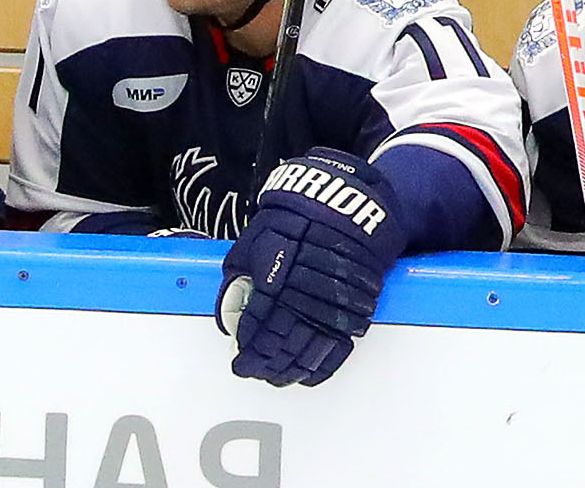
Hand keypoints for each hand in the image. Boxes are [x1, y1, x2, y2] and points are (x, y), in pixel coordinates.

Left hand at [218, 148, 406, 387]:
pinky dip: (323, 365)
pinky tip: (309, 375)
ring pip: (308, 348)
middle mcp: (304, 292)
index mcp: (275, 276)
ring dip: (291, 368)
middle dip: (266, 363)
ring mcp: (332, 302)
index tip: (241, 362)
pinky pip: (338, 345)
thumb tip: (229, 314)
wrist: (345, 206)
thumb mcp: (255, 241)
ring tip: (277, 378)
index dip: (248, 349)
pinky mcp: (355, 305)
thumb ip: (239, 278)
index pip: (258, 326)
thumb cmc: (296, 221)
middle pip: (282, 341)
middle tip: (254, 373)